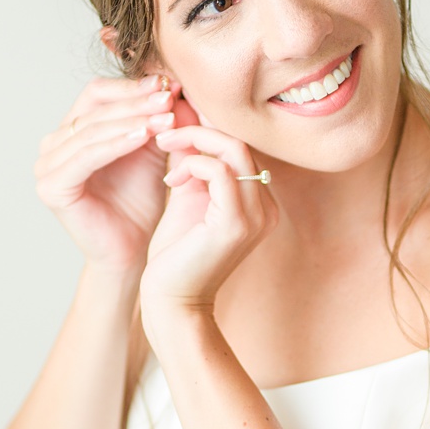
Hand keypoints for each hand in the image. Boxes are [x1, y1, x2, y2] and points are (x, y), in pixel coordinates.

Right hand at [34, 74, 182, 271]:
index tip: (170, 84)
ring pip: (91, 130)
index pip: (97, 93)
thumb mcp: (154, 149)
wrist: (135, 248)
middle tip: (170, 97)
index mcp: (72, 130)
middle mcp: (54, 143)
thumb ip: (159, 118)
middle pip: (95, 108)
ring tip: (166, 118)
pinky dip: (116, 143)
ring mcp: (47, 165)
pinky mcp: (51, 186)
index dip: (132, 87)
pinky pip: (86, 157)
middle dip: (136, 102)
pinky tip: (144, 137)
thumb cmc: (143, 200)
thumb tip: (175, 84)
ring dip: (131, 120)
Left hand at [140, 121, 281, 315]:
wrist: (172, 301)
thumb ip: (192, 167)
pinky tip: (172, 180)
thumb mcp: (186, 200)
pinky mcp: (236, 224)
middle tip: (163, 136)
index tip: (172, 133)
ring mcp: (256, 216)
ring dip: (194, 142)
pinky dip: (194, 164)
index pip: (239, 149)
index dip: (206, 131)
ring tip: (165, 150)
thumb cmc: (175, 257)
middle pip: (240, 143)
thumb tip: (183, 127)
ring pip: (234, 150)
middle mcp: (265, 208)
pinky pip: (221, 173)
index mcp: (258, 203)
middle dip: (198, 130)